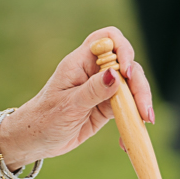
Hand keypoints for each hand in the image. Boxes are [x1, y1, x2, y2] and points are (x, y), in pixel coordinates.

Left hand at [0, 28, 152, 176]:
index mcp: (80, 62)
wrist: (34, 141)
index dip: (122, 48)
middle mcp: (94, 71)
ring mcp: (103, 88)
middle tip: (143, 109)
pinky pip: (128, 106)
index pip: (107, 38)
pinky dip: (133, 119)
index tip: (126, 71)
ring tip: (145, 121)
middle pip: (127, 64)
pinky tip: (127, 139)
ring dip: (141, 102)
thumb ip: (93, 90)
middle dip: (139, 84)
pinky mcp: (108, 105)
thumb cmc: (43, 119)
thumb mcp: (68, 106)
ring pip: (132, 85)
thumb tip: (116, 75)